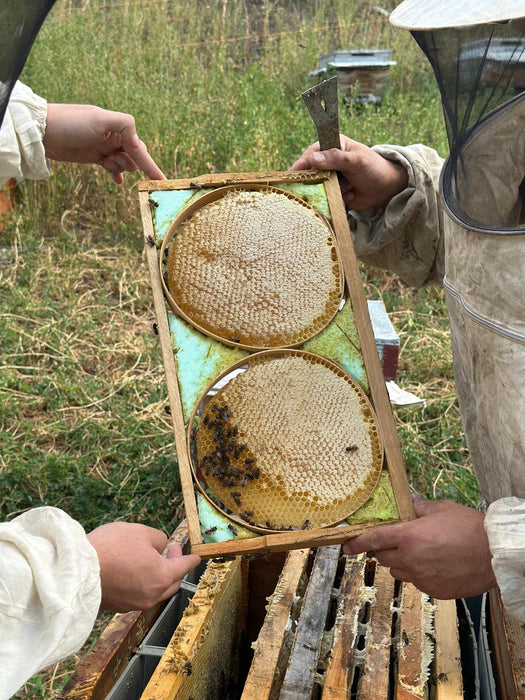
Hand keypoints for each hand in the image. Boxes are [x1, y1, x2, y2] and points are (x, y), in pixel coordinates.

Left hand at [44, 104, 164, 183]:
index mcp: (119, 127)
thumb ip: (125, 125)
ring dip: (120, 167)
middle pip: (134, 157)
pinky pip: (112, 168)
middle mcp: (114, 137)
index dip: (151, 165)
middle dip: (134, 165)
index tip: (162, 181)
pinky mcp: (94, 156)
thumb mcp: (100, 119)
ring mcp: (104, 147)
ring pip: (123, 164)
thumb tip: (138, 143)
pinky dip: (116, 174)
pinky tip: (118, 181)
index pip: (140, 149)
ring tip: (107, 162)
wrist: (44, 131)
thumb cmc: (71, 122)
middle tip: (117, 163)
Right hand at [87, 522, 200, 611]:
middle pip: (172, 583)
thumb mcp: (141, 532)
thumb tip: (161, 547)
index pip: (184, 567)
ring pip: (155, 590)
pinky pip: (138, 595)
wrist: (77, 571)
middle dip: (174, 566)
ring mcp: (134, 604)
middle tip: (170, 550)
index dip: (191, 559)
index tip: (196, 557)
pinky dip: (142, 583)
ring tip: (149, 559)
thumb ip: (158, 539)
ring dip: (157, 575)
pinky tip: (132, 570)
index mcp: (162, 577)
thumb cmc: (111, 548)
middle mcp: (151, 595)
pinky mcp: (119, 606)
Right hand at [290, 134, 407, 210]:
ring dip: (332, 191)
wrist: (388, 189)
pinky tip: (351, 194)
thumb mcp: (357, 161)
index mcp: (332, 146)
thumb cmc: (375, 168)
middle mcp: (328, 161)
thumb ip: (335, 158)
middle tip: (331, 184)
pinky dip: (337, 199)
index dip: (301, 164)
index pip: (311, 154)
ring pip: (318, 188)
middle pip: (310, 173)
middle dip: (319, 181)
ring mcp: (330, 178)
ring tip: (349, 187)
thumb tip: (313, 158)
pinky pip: (326, 199)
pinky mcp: (333, 193)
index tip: (293, 175)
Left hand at [343, 498, 496, 598]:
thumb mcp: (441, 509)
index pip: (373, 540)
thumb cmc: (469, 527)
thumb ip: (419, 507)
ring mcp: (421, 577)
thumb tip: (408, 501)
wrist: (493, 553)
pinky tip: (433, 565)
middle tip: (398, 541)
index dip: (356, 543)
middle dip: (385, 549)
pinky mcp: (433, 590)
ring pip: (397, 572)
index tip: (345, 547)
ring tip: (419, 553)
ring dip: (400, 563)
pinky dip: (418, 574)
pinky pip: (415, 582)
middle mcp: (410, 559)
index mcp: (408, 536)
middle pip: (382, 557)